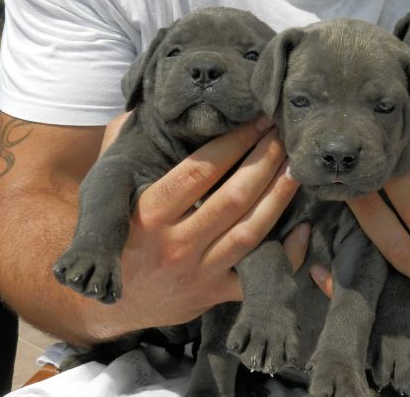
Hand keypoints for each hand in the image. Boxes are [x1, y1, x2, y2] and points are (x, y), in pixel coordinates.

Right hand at [93, 115, 306, 332]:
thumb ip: (119, 146)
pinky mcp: (215, 295)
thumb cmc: (115, 235)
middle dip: (265, 161)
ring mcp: (198, 272)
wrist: (106, 302)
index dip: (234, 143)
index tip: (257, 121)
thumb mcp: (104, 190)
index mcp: (148, 213)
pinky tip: (305, 227)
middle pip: (234, 198)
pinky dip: (287, 254)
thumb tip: (143, 108)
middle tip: (285, 135)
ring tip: (297, 167)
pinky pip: (259, 274)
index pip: (200, 171)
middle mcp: (175, 245)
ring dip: (280, 196)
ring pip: (251, 231)